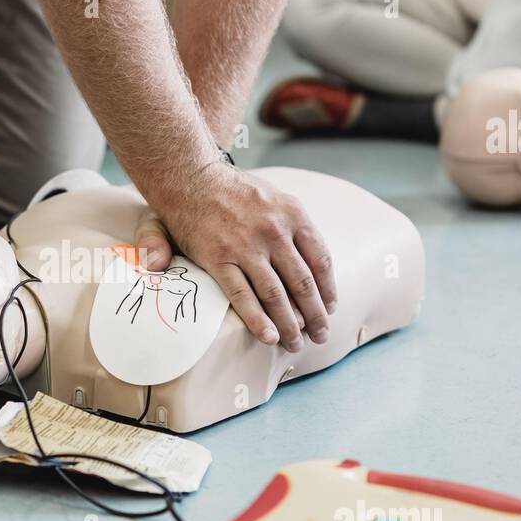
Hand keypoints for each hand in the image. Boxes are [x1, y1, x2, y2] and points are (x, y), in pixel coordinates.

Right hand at [134, 167, 336, 351]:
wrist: (190, 177)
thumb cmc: (233, 190)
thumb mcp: (273, 197)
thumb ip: (296, 230)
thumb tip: (315, 266)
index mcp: (293, 215)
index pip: (321, 260)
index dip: (328, 289)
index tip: (330, 308)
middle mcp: (274, 232)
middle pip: (303, 283)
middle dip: (315, 315)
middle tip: (320, 335)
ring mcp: (246, 248)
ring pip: (276, 295)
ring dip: (289, 324)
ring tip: (296, 343)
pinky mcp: (219, 260)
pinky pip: (242, 296)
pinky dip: (258, 320)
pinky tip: (269, 337)